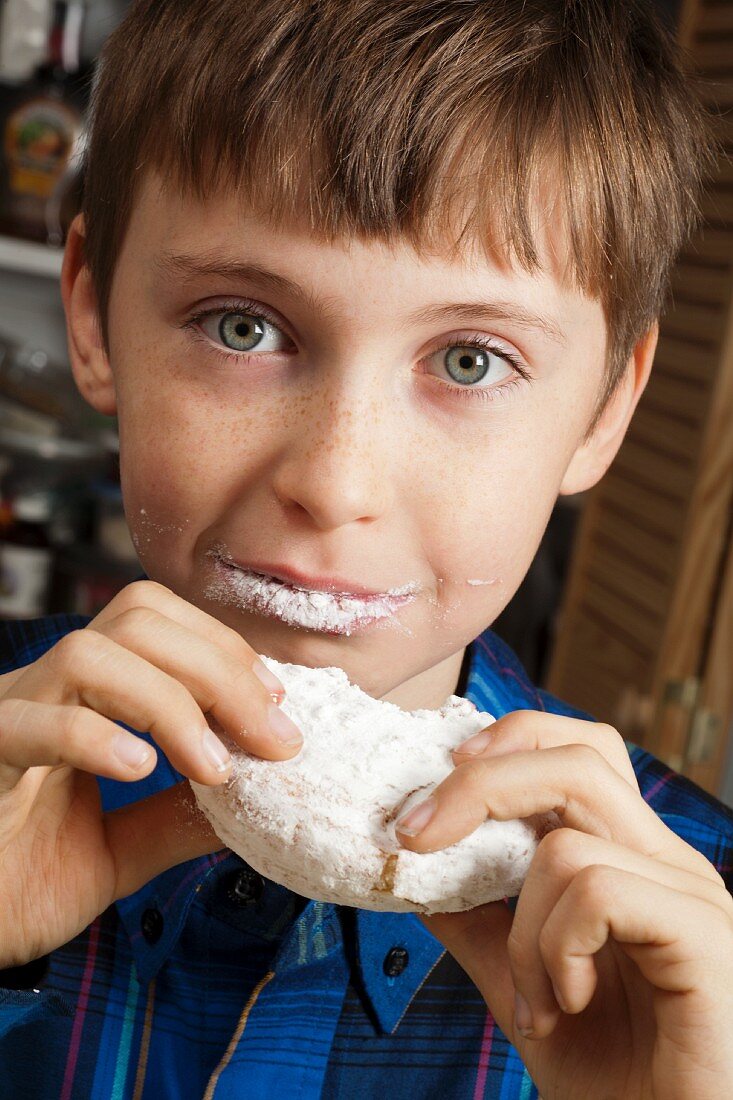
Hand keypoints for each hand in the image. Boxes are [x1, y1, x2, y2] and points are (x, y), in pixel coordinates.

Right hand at [0, 580, 302, 969]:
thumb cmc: (20, 885)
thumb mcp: (123, 848)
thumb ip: (179, 817)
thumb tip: (260, 798)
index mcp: (81, 695)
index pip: (157, 621)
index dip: (223, 648)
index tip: (275, 704)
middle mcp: (45, 689)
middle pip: (137, 619)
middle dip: (220, 669)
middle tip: (270, 737)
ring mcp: (10, 716)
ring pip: (88, 653)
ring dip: (169, 701)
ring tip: (213, 766)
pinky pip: (30, 723)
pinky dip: (94, 737)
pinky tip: (140, 770)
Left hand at [396, 712, 732, 1098]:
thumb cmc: (618, 1077)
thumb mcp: (527, 989)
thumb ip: (480, 926)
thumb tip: (414, 874)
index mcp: (633, 857)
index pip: (577, 749)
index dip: (507, 744)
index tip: (435, 795)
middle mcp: (667, 861)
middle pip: (576, 758)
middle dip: (478, 788)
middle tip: (415, 837)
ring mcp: (691, 893)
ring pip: (566, 843)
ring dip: (520, 930)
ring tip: (536, 1000)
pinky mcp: (704, 934)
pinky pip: (596, 892)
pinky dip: (556, 950)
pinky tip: (568, 1003)